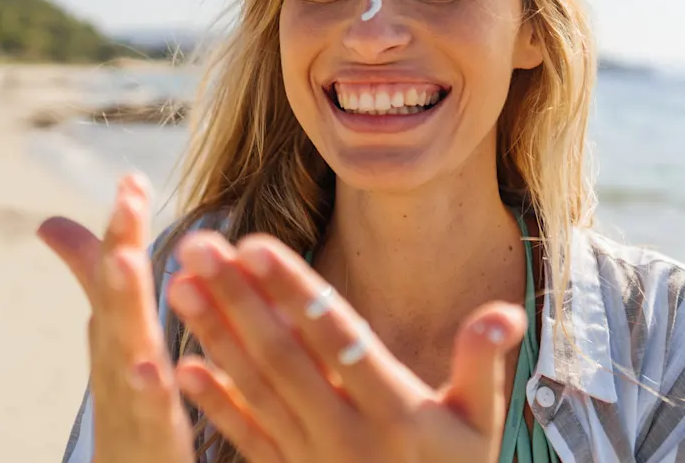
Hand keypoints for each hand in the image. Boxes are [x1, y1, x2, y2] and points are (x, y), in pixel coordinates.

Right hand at [37, 174, 193, 462]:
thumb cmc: (127, 406)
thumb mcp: (113, 336)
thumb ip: (95, 279)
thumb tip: (51, 223)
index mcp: (119, 328)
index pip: (116, 268)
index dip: (122, 225)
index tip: (132, 176)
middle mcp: (116, 355)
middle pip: (116, 294)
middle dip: (120, 243)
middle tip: (128, 195)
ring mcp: (128, 396)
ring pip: (126, 342)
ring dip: (123, 301)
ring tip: (125, 260)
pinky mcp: (151, 435)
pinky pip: (149, 409)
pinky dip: (146, 387)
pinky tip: (150, 364)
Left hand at [165, 231, 526, 462]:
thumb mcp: (481, 425)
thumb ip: (482, 365)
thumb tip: (505, 312)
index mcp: (394, 409)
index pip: (335, 337)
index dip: (294, 290)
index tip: (255, 244)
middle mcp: (346, 432)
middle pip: (282, 355)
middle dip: (236, 297)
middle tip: (196, 246)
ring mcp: (313, 458)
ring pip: (256, 389)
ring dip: (215, 336)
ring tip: (179, 287)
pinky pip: (248, 440)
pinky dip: (215, 406)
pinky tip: (183, 368)